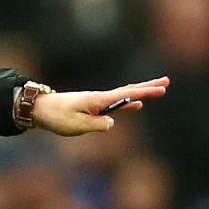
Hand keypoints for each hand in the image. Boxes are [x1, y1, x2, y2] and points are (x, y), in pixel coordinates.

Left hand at [29, 76, 170, 135]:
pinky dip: (128, 102)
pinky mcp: (93, 106)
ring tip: (158, 90)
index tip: (162, 88)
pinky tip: (136, 105)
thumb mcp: (77, 125)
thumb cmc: (58, 117)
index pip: (127, 95)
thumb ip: (97, 125)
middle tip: (167, 82)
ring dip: (141, 93)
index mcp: (98, 100)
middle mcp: (100, 98)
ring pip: (124, 96)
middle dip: (148, 88)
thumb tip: (112, 122)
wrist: (41, 109)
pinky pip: (115, 103)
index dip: (145, 93)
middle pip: (129, 91)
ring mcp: (97, 101)